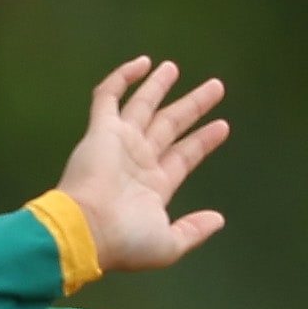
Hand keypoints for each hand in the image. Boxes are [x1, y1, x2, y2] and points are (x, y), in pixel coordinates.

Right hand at [57, 55, 229, 271]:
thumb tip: (218, 220)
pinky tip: (141, 63)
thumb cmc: (124, 242)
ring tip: (172, 67)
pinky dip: (122, 78)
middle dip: (192, 106)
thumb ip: (193, 231)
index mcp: (153, 186)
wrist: (85, 231)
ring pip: (143, 106)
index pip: (183, 156)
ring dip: (158, 86)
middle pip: (170, 125)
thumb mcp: (167, 245)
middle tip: (216, 87)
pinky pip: (108, 96)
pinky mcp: (100, 131)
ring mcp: (119, 144)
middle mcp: (138, 161)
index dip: (202, 141)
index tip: (222, 126)